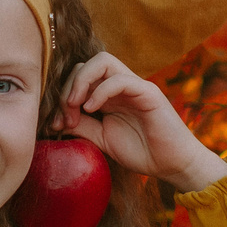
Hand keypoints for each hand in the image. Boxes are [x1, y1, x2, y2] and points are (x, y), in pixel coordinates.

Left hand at [55, 53, 226, 191]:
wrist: (173, 165)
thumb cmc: (142, 152)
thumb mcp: (102, 139)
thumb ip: (81, 126)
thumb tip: (54, 120)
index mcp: (109, 94)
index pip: (79, 75)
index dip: (63, 95)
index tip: (57, 123)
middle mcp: (120, 85)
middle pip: (86, 63)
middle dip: (68, 87)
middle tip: (65, 116)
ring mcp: (135, 86)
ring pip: (102, 61)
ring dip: (81, 81)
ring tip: (75, 107)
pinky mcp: (148, 93)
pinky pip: (119, 79)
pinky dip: (100, 91)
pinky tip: (91, 109)